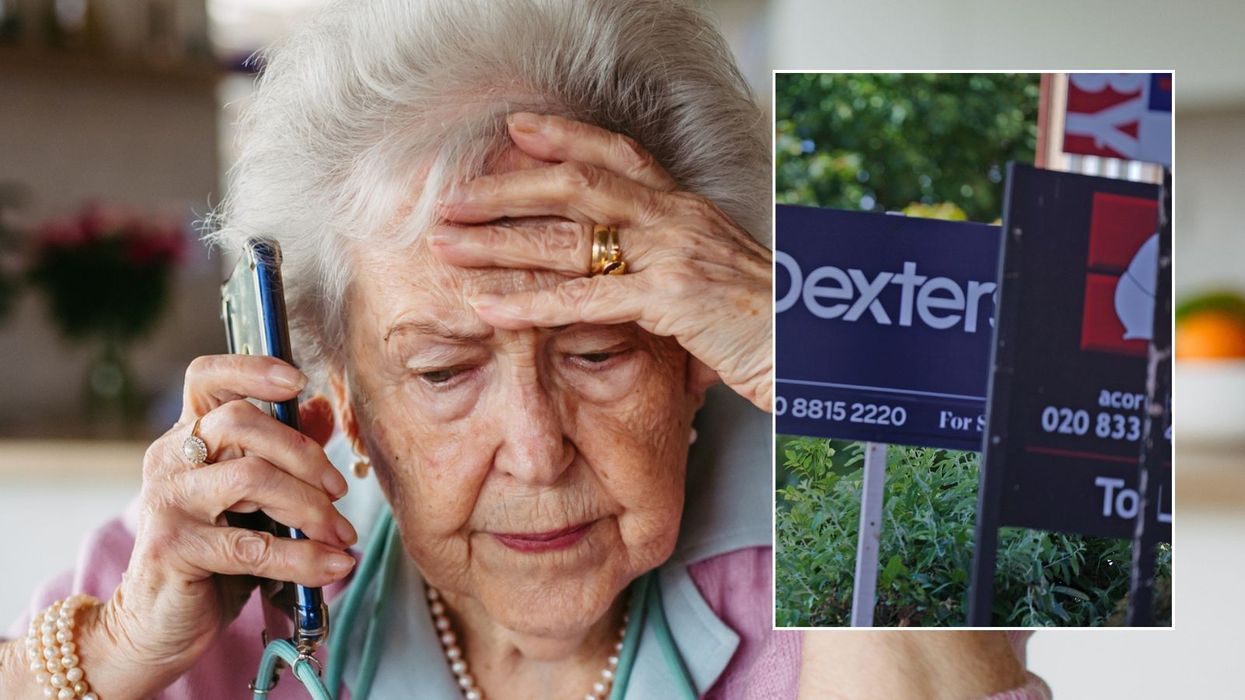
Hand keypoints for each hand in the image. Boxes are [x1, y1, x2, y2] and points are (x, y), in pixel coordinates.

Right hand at [74, 356, 355, 698]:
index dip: (251, 369)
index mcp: (188, 438)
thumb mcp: (252, 498)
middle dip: (304, 452)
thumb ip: (283, 453)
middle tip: (339, 490)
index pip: (207, 378)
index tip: (298, 381)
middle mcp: (171, 461)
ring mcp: (167, 503)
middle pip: (240, 422)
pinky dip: (304, 557)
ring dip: (310, 506)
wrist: (157, 624)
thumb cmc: (213, 553)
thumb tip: (321, 409)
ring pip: (250, 477)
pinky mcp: (173, 550)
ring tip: (340, 533)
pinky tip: (333, 565)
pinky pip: (252, 546)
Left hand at [429, 112, 772, 411]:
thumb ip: (672, 258)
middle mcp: (675, 219)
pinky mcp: (671, 300)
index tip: (516, 129)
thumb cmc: (767, 317)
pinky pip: (585, 299)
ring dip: (499, 242)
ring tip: (447, 246)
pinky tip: (488, 308)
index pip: (619, 155)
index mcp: (686, 207)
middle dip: (507, 189)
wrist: (817, 347)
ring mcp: (673, 255)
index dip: (565, 136)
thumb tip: (627, 267)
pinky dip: (529, 304)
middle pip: (576, 186)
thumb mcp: (717, 271)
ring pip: (568, 238)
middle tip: (453, 196)